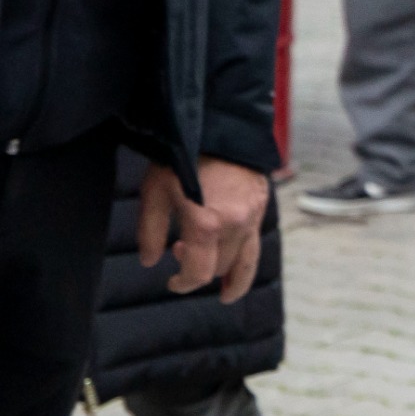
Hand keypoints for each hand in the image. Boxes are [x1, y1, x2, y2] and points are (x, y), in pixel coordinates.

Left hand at [139, 157, 270, 302]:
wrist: (219, 125)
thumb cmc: (182, 157)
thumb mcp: (155, 193)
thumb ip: (151, 232)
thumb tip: (152, 261)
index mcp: (206, 225)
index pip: (198, 273)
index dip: (183, 284)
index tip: (172, 281)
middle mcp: (235, 225)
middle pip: (221, 268)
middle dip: (200, 270)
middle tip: (181, 253)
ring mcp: (253, 215)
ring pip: (247, 260)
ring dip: (233, 275)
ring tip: (227, 290)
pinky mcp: (262, 204)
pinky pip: (254, 240)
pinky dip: (244, 255)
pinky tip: (234, 256)